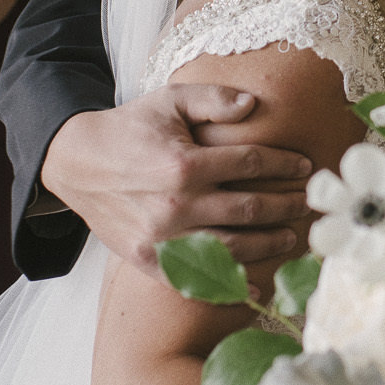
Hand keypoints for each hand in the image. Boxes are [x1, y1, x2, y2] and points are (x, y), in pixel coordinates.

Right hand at [40, 84, 313, 279]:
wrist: (77, 163)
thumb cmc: (130, 129)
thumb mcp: (169, 101)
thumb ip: (212, 99)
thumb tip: (254, 104)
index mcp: (183, 164)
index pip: (250, 163)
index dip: (283, 164)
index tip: (305, 166)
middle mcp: (175, 205)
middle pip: (249, 209)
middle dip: (285, 206)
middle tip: (306, 205)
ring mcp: (162, 239)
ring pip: (231, 248)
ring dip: (268, 243)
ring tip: (290, 237)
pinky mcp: (148, 261)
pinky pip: (196, 280)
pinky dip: (228, 285)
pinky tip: (254, 285)